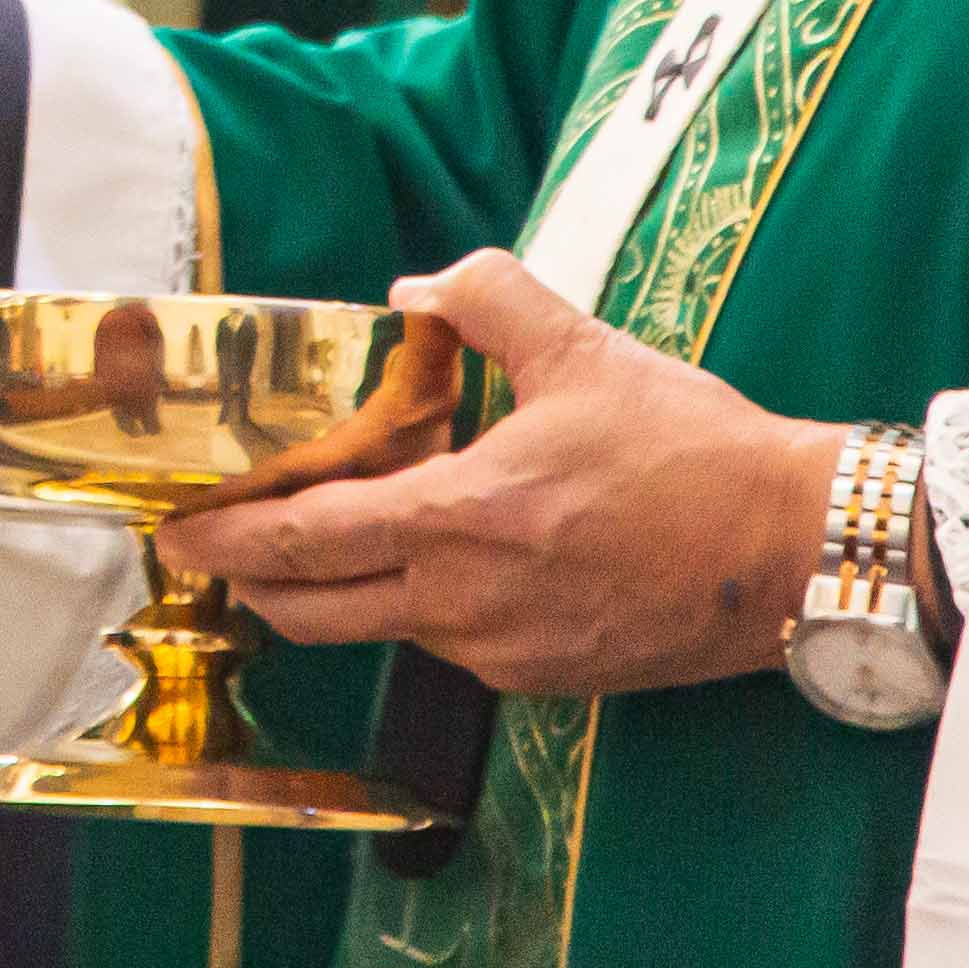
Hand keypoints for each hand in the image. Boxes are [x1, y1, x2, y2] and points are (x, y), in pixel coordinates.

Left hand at [160, 252, 836, 699]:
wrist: (791, 551)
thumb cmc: (690, 450)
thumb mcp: (580, 346)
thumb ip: (484, 299)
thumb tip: (417, 288)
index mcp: (459, 519)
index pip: (303, 541)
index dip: (227, 538)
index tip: (177, 529)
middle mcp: (463, 603)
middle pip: (313, 610)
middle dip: (252, 583)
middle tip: (215, 551)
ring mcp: (501, 653)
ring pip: (382, 629)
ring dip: (338, 594)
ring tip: (320, 546)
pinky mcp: (542, 679)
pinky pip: (451, 646)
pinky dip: (419, 608)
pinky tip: (434, 564)